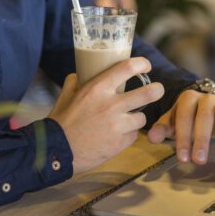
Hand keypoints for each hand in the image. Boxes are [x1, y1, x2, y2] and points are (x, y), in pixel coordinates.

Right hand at [48, 57, 164, 173]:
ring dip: (136, 118)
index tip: (145, 66)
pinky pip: (133, 135)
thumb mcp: (66, 96)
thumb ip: (75, 82)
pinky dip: (127, 135)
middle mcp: (111, 105)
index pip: (128, 67)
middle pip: (149, 93)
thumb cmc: (61, 122)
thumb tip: (80, 74)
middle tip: (157, 90)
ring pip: (142, 117)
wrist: (57, 151)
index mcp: (98, 88)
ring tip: (126, 120)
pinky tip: (116, 136)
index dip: (142, 64)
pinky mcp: (120, 143)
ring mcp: (118, 125)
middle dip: (157, 90)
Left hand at [146, 90, 214, 164]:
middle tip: (199, 161)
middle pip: (205, 115)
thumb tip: (152, 137)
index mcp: (188, 98)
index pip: (184, 116)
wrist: (202, 107)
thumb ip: (162, 128)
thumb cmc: (185, 118)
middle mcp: (207, 98)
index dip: (183, 137)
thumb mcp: (171, 122)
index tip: (182, 158)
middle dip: (201, 139)